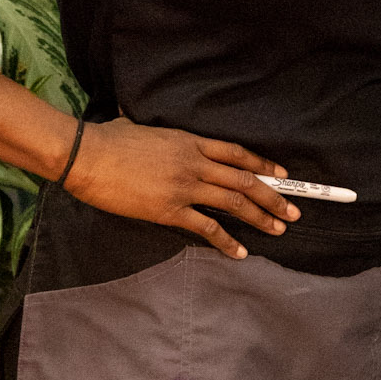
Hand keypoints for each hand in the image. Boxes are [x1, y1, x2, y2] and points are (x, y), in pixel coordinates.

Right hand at [68, 119, 299, 258]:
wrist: (87, 156)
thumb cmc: (107, 139)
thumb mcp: (140, 127)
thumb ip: (157, 135)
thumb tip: (144, 128)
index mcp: (189, 141)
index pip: (236, 153)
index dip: (262, 164)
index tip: (281, 174)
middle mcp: (194, 163)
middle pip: (244, 180)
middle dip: (272, 196)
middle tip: (293, 212)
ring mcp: (184, 186)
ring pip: (234, 202)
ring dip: (260, 217)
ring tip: (278, 229)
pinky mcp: (170, 209)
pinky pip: (207, 227)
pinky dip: (227, 241)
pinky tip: (240, 252)